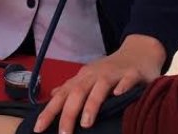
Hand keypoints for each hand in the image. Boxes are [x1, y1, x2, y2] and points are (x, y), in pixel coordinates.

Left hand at [33, 35, 164, 133]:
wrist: (139, 51)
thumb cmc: (112, 69)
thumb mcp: (90, 76)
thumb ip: (73, 87)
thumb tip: (54, 95)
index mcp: (83, 78)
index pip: (62, 95)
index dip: (49, 111)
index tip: (38, 129)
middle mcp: (96, 75)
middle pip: (78, 92)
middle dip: (68, 113)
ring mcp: (114, 74)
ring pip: (100, 87)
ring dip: (92, 104)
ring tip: (86, 123)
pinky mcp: (133, 74)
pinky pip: (127, 80)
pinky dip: (123, 86)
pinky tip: (119, 95)